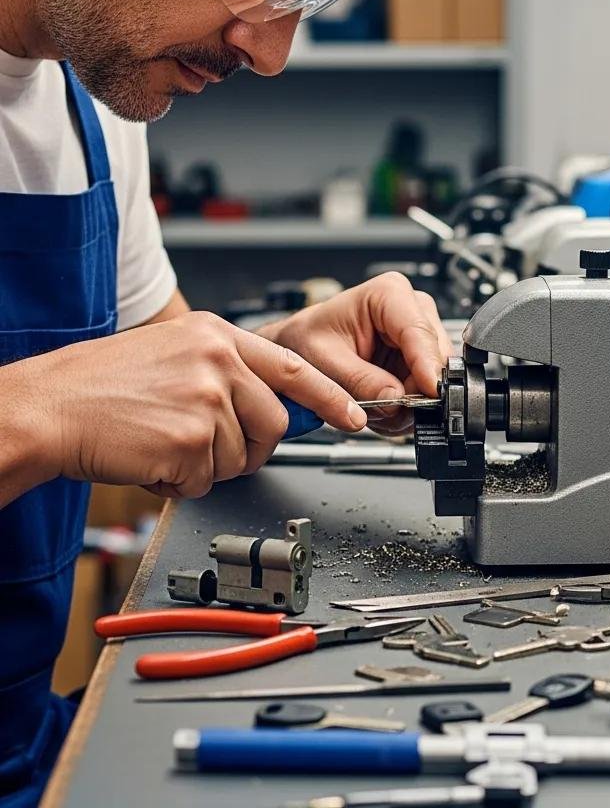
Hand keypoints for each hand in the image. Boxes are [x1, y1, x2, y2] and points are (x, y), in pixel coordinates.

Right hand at [5, 311, 365, 499]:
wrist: (49, 406)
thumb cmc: (103, 384)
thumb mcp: (176, 353)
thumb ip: (230, 371)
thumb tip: (278, 404)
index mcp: (216, 334)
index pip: (294, 365)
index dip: (330, 395)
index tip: (354, 415)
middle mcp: (218, 360)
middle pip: (275, 422)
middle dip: (252, 447)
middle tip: (211, 447)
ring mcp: (206, 398)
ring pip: (243, 455)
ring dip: (209, 464)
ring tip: (167, 442)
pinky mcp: (190, 438)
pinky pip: (208, 478)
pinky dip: (182, 480)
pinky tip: (153, 456)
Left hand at [263, 273, 452, 435]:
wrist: (300, 346)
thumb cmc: (307, 339)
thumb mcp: (324, 361)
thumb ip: (360, 381)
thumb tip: (396, 398)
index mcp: (388, 294)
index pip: (419, 332)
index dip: (427, 367)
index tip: (430, 394)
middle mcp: (411, 309)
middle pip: (435, 356)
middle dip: (413, 390)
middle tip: (383, 409)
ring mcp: (419, 334)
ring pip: (435, 377)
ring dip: (409, 401)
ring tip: (374, 406)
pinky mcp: (420, 358)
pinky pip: (428, 388)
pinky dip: (407, 404)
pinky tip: (382, 403)